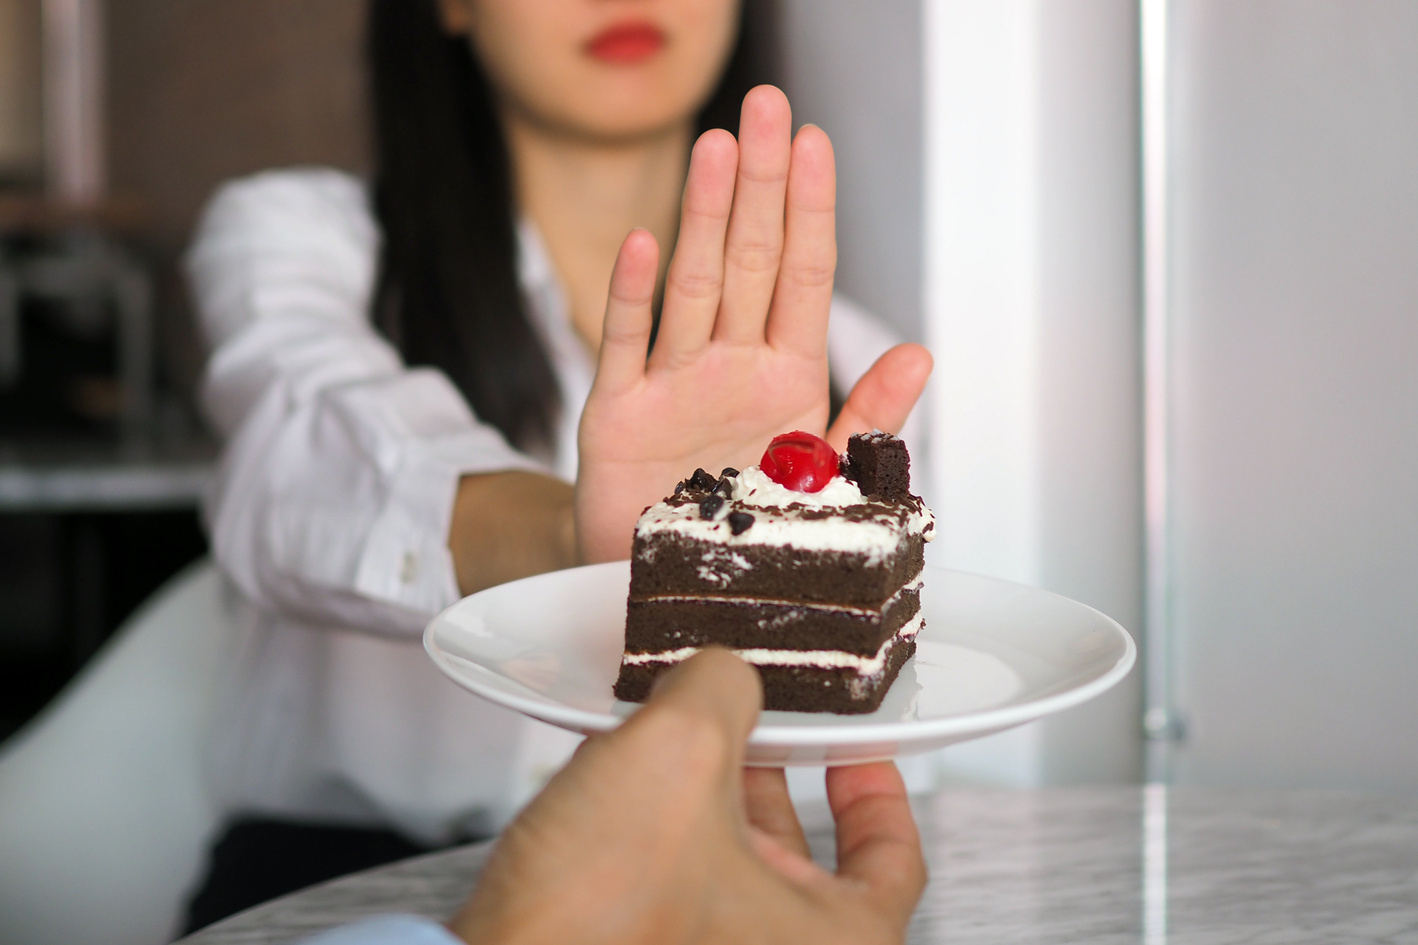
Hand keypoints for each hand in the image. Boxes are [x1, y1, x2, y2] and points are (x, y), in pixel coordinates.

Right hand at [447, 650, 926, 944]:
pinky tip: (615, 769)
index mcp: (828, 943)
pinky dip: (654, 827)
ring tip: (669, 724)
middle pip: (798, 849)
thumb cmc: (594, 925)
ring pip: (724, 863)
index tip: (857, 749)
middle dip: (766, 767)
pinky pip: (667, 884)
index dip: (877, 791)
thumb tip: (722, 674)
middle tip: (746, 713)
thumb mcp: (677, 756)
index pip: (893, 862)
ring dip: (699, 790)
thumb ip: (720, 690)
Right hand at [575, 86, 931, 561]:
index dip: (810, 211)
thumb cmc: (743, 525)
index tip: (816, 144)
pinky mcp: (618, 415)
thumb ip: (869, 418)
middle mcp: (730, 366)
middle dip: (761, 185)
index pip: (804, 277)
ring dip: (705, 218)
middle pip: (750, 261)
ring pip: (693, 287)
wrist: (667, 584)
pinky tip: (642, 243)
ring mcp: (673, 384)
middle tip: (767, 108)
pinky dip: (632, 299)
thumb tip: (922, 353)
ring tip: (718, 150)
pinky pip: (626, 348)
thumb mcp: (820, 478)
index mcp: (785, 376)